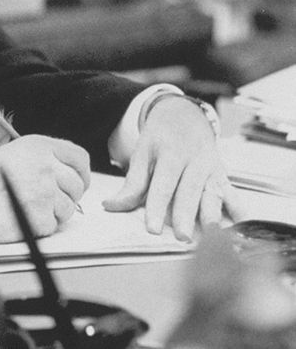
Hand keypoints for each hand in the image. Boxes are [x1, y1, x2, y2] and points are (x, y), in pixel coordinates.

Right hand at [0, 135, 90, 242]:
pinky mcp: (40, 217)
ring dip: (52, 213)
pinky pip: (53, 226)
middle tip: (45, 200)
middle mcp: (45, 165)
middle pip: (77, 186)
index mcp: (40, 146)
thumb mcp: (14, 153)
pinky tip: (21, 217)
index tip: (75, 182)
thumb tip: (70, 176)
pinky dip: (40, 227)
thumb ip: (44, 159)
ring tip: (26, 207)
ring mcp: (44, 192)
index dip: (81, 173)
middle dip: (66, 196)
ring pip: (68, 209)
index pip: (79, 158)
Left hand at [102, 96, 239, 239]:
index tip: (153, 228)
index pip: (163, 184)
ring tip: (210, 235)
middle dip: (186, 215)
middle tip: (182, 236)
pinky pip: (234, 195)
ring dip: (213, 215)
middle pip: (190, 191)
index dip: (157, 206)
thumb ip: (132, 183)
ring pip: (214, 194)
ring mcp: (212, 169)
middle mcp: (195, 161)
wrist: (185, 116)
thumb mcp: (142, 153)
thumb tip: (111, 206)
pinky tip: (242, 227)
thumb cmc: (161, 138)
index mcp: (171, 153)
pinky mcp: (224, 177)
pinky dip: (240, 211)